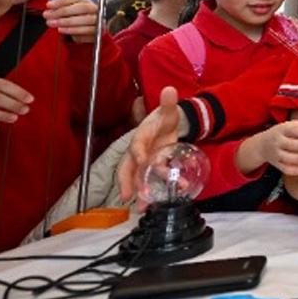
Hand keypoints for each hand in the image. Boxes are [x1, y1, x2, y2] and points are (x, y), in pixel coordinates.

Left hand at [43, 0, 98, 42]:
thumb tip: (48, 11)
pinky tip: (63, 30)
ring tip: (54, 24)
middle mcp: (94, 9)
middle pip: (82, 8)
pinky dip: (74, 31)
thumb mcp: (70, 12)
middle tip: (49, 16)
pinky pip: (87, 32)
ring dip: (67, 22)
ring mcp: (99, 21)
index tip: (48, 5)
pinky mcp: (99, 32)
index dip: (60, 1)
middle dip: (63, 12)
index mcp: (86, 2)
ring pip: (85, 20)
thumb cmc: (77, 20)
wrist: (91, 31)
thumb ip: (61, 9)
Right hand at [119, 86, 185, 200]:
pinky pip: (154, 180)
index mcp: (140, 137)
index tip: (141, 161)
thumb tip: (170, 89)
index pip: (136, 146)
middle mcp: (139, 152)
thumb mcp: (168, 110)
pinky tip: (166, 198)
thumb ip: (168, 102)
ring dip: (140, 194)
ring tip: (142, 208)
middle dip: (127, 182)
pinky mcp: (154, 168)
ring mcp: (146, 162)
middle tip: (128, 197)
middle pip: (128, 168)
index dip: (138, 154)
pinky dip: (157, 190)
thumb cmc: (164, 118)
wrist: (168, 125)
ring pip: (138, 179)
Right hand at [253, 118, 297, 175]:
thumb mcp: (297, 125)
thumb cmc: (286, 133)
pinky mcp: (277, 165)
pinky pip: (285, 169)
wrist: (262, 145)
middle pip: (291, 144)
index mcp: (283, 129)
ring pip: (287, 158)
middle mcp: (278, 141)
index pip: (294, 129)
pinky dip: (296, 170)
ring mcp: (276, 154)